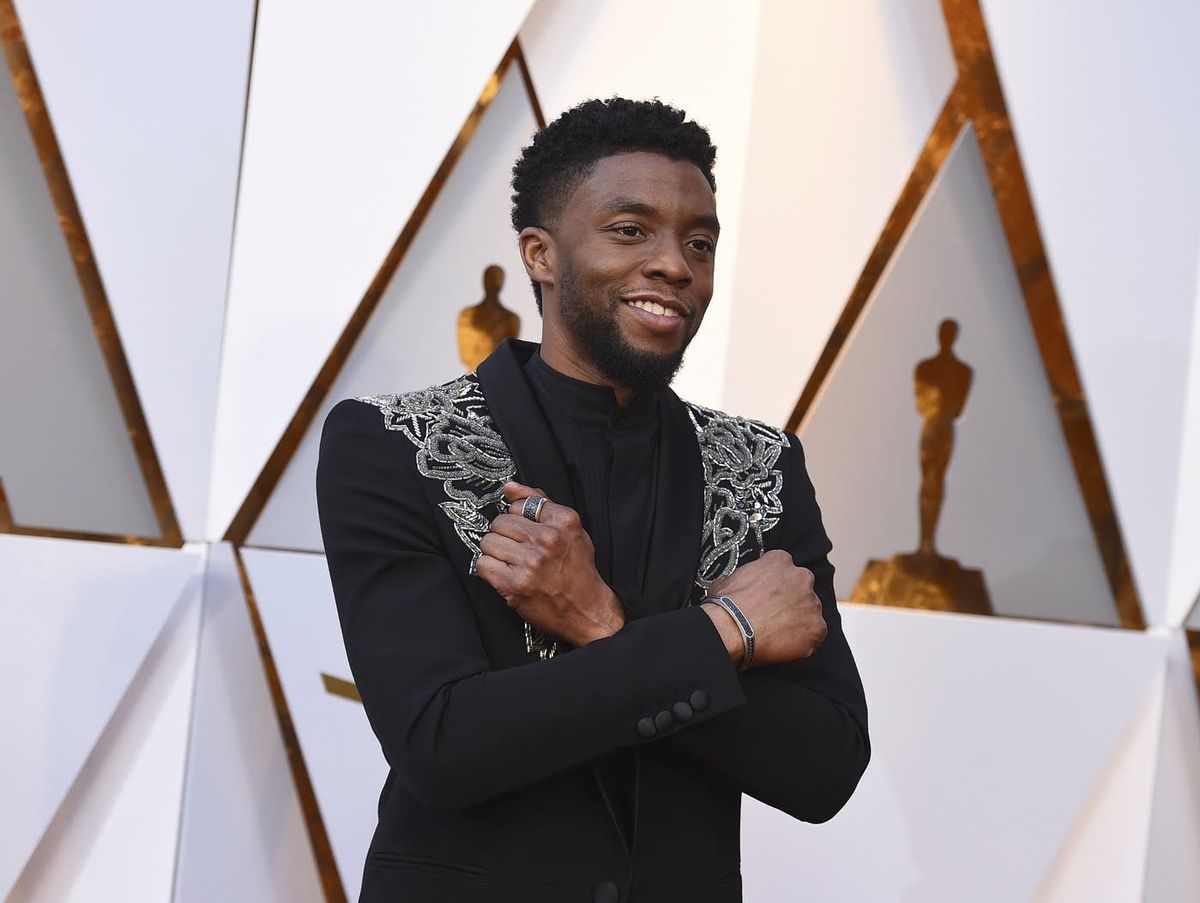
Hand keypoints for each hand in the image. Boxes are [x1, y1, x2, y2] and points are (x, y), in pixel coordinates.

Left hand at [474, 482, 624, 646]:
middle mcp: (547, 539)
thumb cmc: (578, 570)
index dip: (520, 518)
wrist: (586, 610)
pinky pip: (482, 564)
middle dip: (505, 535)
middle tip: (518, 549)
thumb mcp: (571, 530)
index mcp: (563, 522)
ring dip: (495, 552)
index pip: (520, 504)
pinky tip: (504, 573)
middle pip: (500, 522)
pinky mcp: (514, 584)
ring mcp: (530, 563)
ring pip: (488, 542)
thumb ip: (541, 503)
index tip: (527, 531)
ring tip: (511, 562)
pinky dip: (489, 569)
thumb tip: (509, 487)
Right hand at [702, 550, 826, 668]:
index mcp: (780, 560)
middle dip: (791, 600)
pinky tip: (783, 644)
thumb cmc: (725, 605)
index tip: (767, 596)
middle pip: (802, 588)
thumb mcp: (729, 579)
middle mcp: (802, 577)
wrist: (732, 629)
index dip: (775, 584)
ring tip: (776, 633)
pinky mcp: (817, 628)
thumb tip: (741, 587)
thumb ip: (746, 578)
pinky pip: (814, 634)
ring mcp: (812, 603)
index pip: (784, 568)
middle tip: (774, 614)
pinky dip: (802, 640)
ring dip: (797, 620)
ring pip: (809, 612)